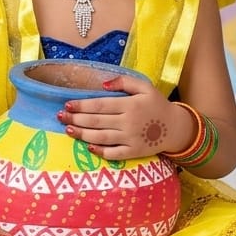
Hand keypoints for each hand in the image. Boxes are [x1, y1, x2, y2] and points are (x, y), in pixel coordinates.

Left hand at [56, 74, 195, 160]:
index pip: (100, 105)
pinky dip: (99, 151)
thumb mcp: (145, 87)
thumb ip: (124, 81)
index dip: (81, 105)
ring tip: (67, 130)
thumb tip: (102, 83)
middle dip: (76, 119)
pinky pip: (113, 154)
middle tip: (60, 117)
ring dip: (82, 134)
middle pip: (96, 121)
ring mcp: (130, 139)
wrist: (175, 128)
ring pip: (100, 138)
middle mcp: (128, 122)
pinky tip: (88, 146)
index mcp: (129, 105)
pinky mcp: (133, 152)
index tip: (67, 104)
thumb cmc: (157, 105)